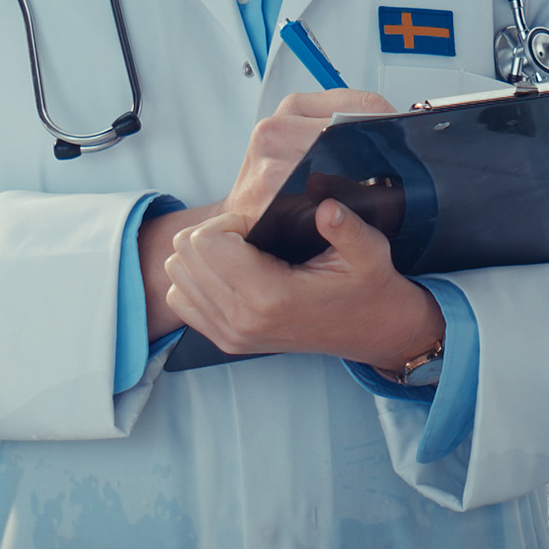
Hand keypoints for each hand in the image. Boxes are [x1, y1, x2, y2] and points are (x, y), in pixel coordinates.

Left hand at [161, 195, 445, 371]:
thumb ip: (347, 227)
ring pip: (177, 274)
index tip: (260, 222)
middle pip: (185, 255)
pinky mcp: (225, 341)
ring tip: (242, 251)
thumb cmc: (367, 285)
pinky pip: (180, 298)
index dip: (231, 220)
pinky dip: (197, 278)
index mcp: (270, 296)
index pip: (207, 242)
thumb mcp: (369, 250)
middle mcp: (241, 320)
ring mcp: (230, 335)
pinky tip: (231, 271)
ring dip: (203, 254)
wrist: (371, 330)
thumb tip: (327, 207)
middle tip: (250, 234)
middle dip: (214, 233)